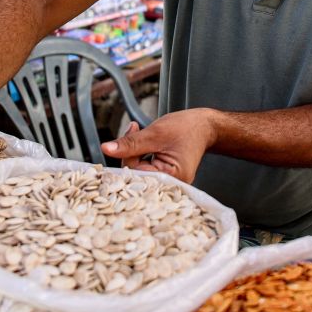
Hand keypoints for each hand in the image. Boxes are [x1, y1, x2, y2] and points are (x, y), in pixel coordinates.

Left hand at [101, 109, 216, 183]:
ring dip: (134, 152)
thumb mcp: (155, 133)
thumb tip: (106, 149)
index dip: (126, 159)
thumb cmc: (187, 128)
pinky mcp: (164, 176)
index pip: (138, 176)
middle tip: (133, 129)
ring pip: (138, 172)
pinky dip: (139, 155)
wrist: (204, 125)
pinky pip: (144, 169)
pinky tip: (142, 141)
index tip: (124, 140)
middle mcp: (171, 186)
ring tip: (140, 131)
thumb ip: (130, 143)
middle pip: (136, 177)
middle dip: (129, 154)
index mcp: (173, 179)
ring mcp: (168, 182)